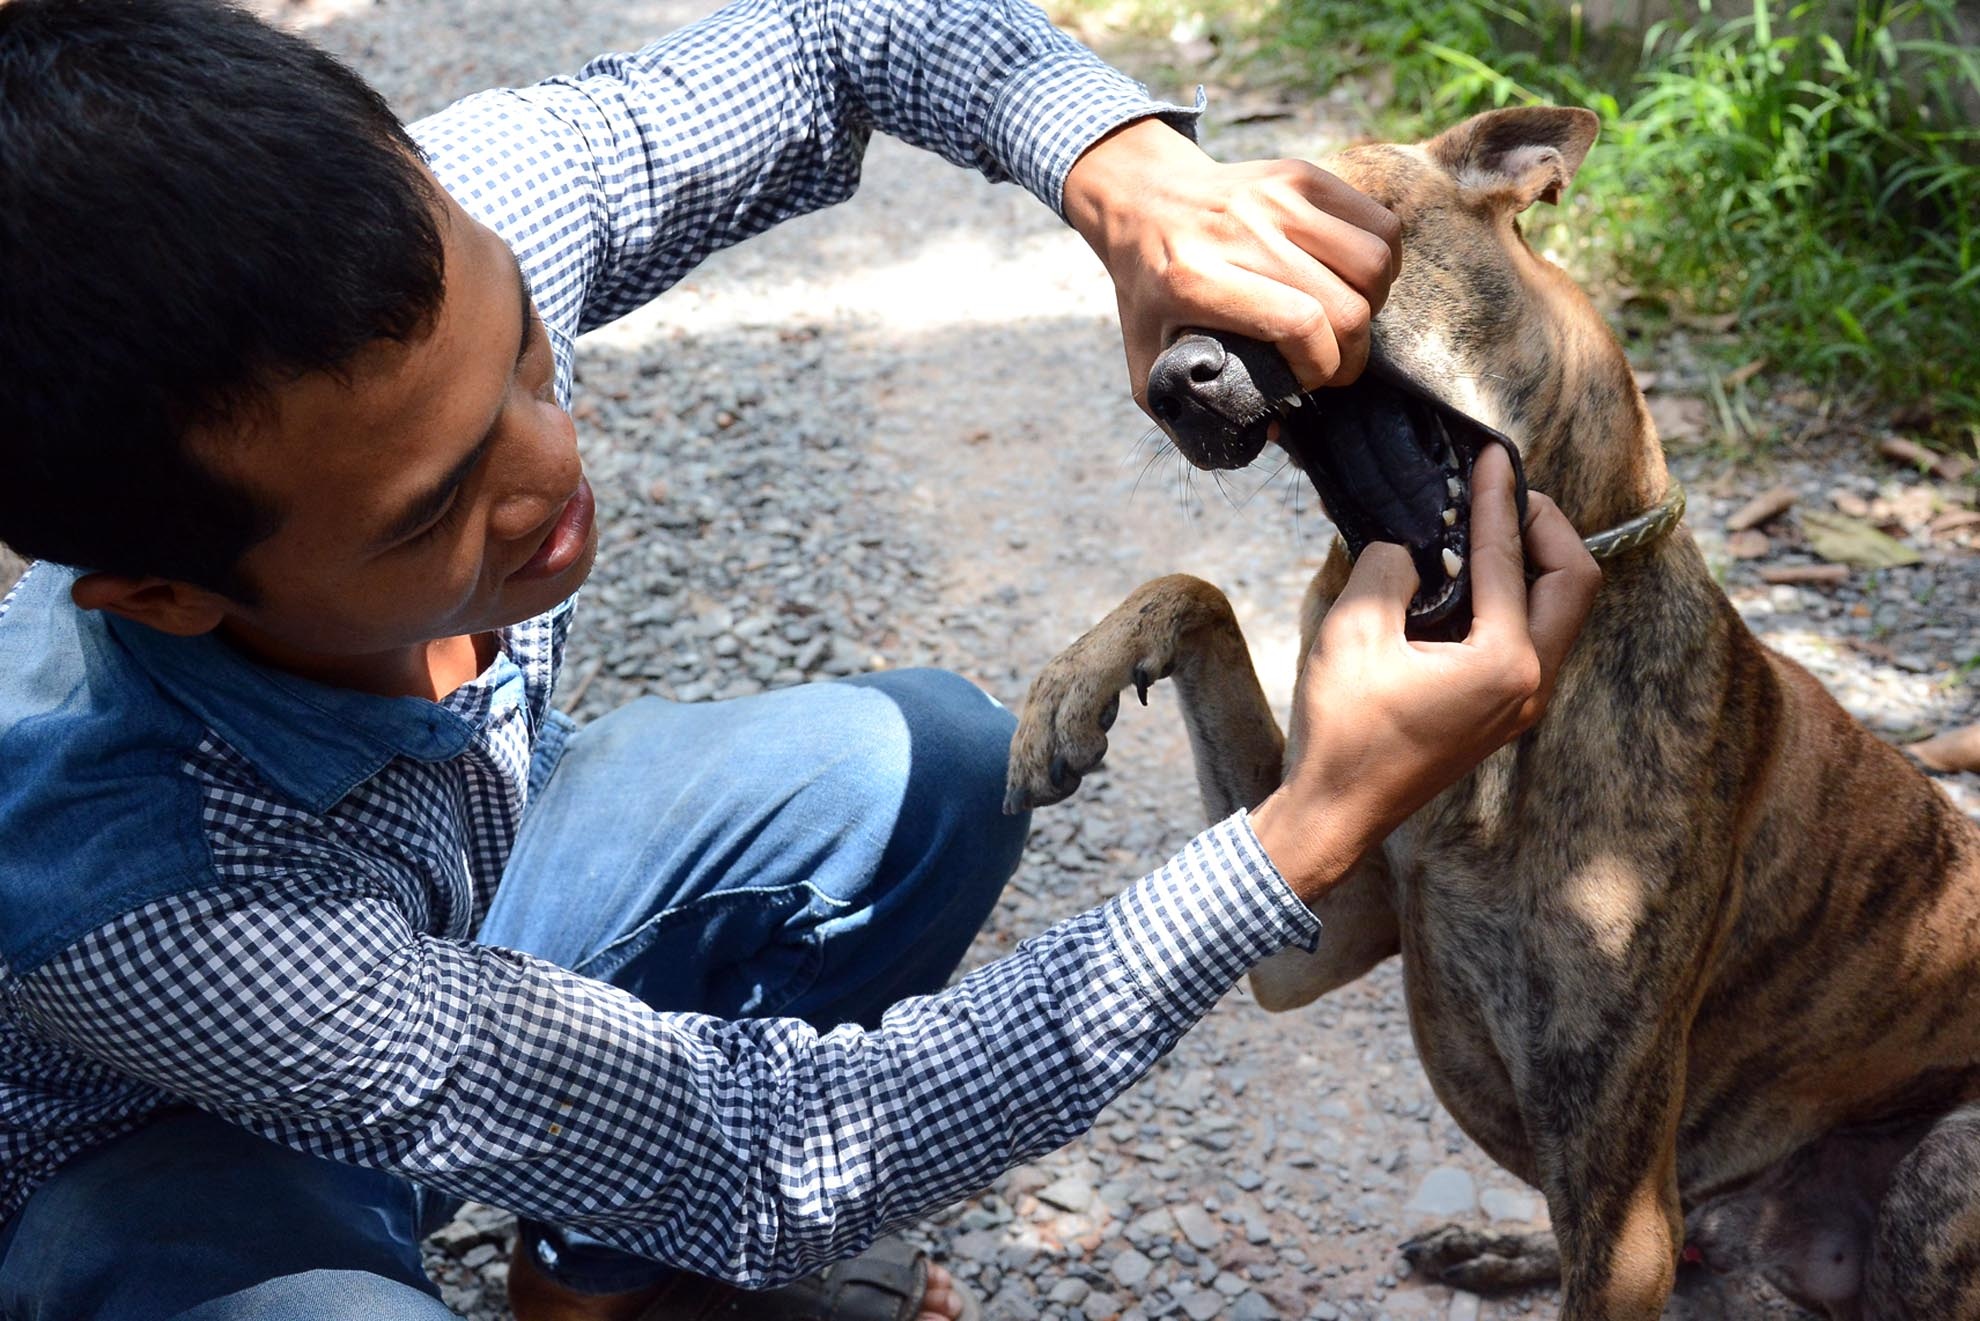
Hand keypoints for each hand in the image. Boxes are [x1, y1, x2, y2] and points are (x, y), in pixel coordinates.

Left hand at [1061, 118, 1401, 409]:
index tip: (1309, 381)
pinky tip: (1354, 281)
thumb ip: (1188, 412)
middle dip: (1353, 351)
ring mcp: (1275, 197)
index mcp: (1195, 279)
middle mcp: (1239, 231)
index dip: (1322, 367)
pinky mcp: (1302, 174)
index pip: (1299, 325)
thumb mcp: (1145, 362)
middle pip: (1345, 302)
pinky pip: (1379, 223)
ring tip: (1347, 319)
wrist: (1142, 200)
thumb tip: (1268, 432)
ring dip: (1373, 304)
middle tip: (1335, 363)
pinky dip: (1384, 261)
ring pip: (1374, 259)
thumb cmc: (1149, 292)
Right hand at [1248, 446, 1600, 899]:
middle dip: (1546, 527)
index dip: (1498, 499)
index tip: (1493, 456)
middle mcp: (1530, 684)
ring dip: (1536, 562)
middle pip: (1574, 581)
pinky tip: (1471, 580)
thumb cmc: (1342, 731)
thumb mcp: (1352, 632)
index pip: (1511, 559)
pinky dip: (1518, 597)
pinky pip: (1534, 637)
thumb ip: (1388, 569)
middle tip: (1504, 494)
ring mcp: (1522, 703)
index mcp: (1503, 663)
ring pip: (1561, 612)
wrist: (1336, 811)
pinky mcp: (1502, 713)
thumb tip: (1408, 548)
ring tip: (1490, 528)